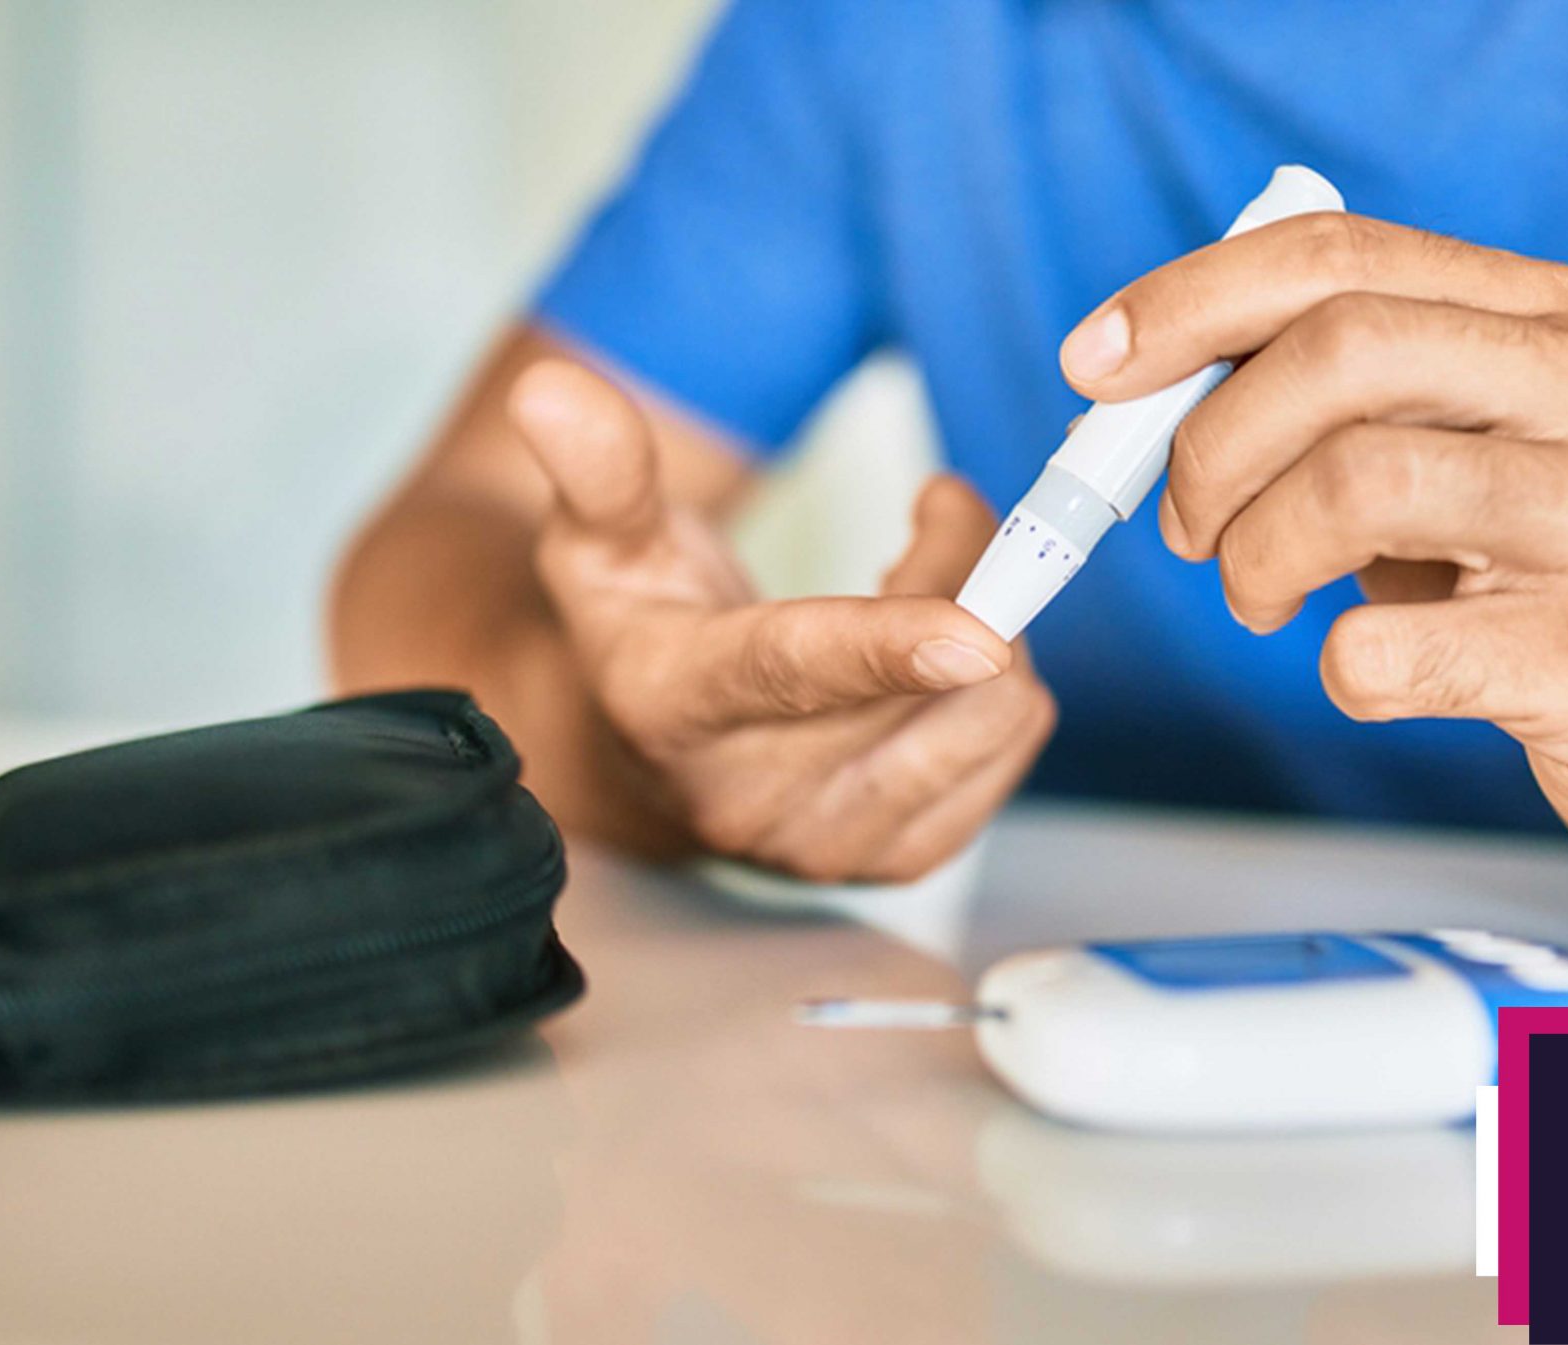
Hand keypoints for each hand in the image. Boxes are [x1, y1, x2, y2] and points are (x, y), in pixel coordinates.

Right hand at [508, 359, 1054, 881]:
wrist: (653, 760)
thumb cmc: (638, 628)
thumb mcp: (597, 540)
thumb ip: (598, 468)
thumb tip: (551, 392)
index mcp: (671, 707)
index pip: (791, 673)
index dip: (889, 647)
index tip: (977, 631)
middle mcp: (752, 800)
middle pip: (926, 675)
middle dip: (961, 564)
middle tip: (934, 507)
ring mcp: (834, 846)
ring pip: (993, 709)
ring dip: (994, 624)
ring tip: (924, 590)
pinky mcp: (905, 860)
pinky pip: (1015, 743)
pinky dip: (999, 683)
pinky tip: (937, 663)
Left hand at [1058, 214, 1567, 861]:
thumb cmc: (1550, 571)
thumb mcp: (1469, 445)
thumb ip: (1345, 391)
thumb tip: (1153, 383)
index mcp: (1553, 318)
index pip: (1340, 258)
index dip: (1192, 303)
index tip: (1097, 365)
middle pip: (1341, 351)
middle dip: (1213, 443)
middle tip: (1187, 526)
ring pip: (1356, 484)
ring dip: (1256, 556)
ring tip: (1258, 598)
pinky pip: (1390, 648)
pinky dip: (1336, 666)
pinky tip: (1364, 668)